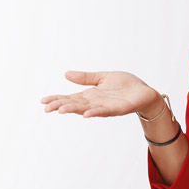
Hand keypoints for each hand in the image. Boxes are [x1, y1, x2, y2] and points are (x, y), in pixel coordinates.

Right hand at [40, 71, 160, 117]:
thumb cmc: (125, 85)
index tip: (43, 101)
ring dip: (75, 110)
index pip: (70, 98)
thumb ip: (86, 77)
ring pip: (87, 109)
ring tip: (61, 109)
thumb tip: (66, 74)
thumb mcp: (103, 78)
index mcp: (90, 95)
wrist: (145, 92)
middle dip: (61, 106)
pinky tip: (86, 114)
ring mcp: (106, 107)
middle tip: (47, 107)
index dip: (57, 99)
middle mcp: (96, 103)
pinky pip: (106, 111)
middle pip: (75, 105)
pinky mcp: (119, 109)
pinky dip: (96, 113)